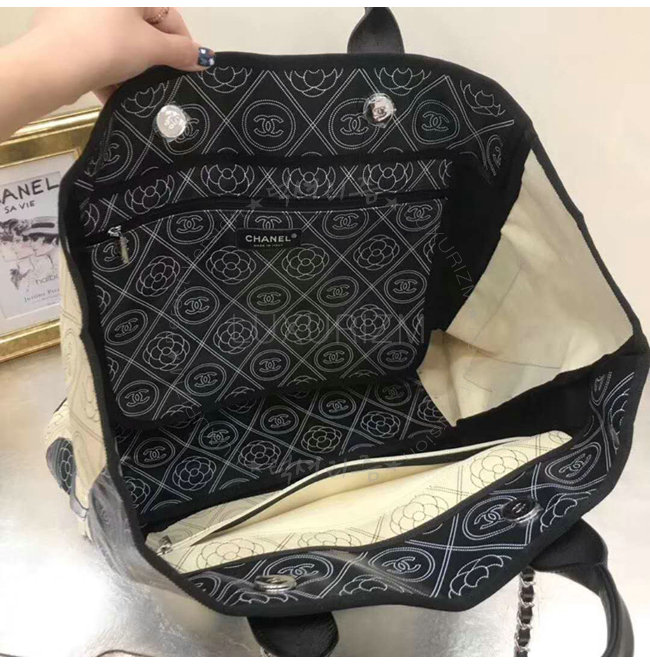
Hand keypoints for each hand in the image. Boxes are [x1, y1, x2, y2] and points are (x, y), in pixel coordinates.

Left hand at [31, 7, 212, 103]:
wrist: (53, 64)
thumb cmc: (108, 46)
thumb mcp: (151, 49)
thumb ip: (181, 52)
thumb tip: (205, 58)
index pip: (170, 16)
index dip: (184, 45)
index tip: (190, 70)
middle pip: (143, 30)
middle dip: (155, 59)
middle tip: (162, 83)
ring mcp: (82, 12)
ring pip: (120, 42)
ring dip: (132, 68)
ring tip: (137, 91)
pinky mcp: (64, 30)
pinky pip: (97, 49)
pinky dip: (108, 69)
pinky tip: (113, 90)